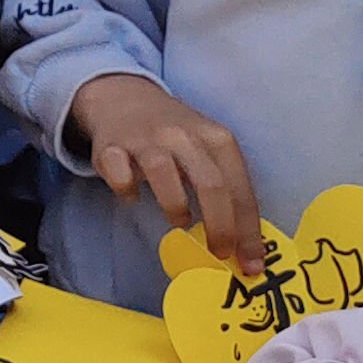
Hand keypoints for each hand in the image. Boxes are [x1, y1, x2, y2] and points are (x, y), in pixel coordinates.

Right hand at [69, 73, 262, 268]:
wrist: (125, 99)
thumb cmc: (175, 135)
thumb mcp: (208, 148)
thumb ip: (224, 185)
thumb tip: (242, 242)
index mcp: (217, 138)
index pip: (240, 189)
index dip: (248, 230)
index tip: (252, 264)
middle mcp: (184, 136)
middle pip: (210, 184)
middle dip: (220, 226)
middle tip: (219, 254)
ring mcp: (146, 139)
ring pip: (164, 173)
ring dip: (175, 206)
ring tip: (179, 221)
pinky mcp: (111, 145)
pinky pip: (118, 172)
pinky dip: (126, 189)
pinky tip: (131, 195)